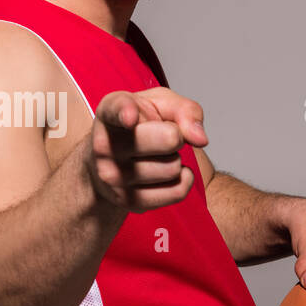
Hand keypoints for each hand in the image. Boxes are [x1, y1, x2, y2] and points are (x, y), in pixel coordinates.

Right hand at [88, 87, 208, 211]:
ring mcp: (114, 176)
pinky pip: (177, 192)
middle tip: (163, 136)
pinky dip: (182, 180)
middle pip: (169, 139)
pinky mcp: (129, 200)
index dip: (126, 112)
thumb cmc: (137, 128)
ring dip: (174, 160)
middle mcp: (105, 145)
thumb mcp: (159, 105)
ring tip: (156, 156)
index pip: (116, 109)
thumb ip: (184, 110)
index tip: (130, 117)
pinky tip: (166, 173)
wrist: (107, 164)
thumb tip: (200, 138)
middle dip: (177, 136)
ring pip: (173, 167)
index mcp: (109, 112)